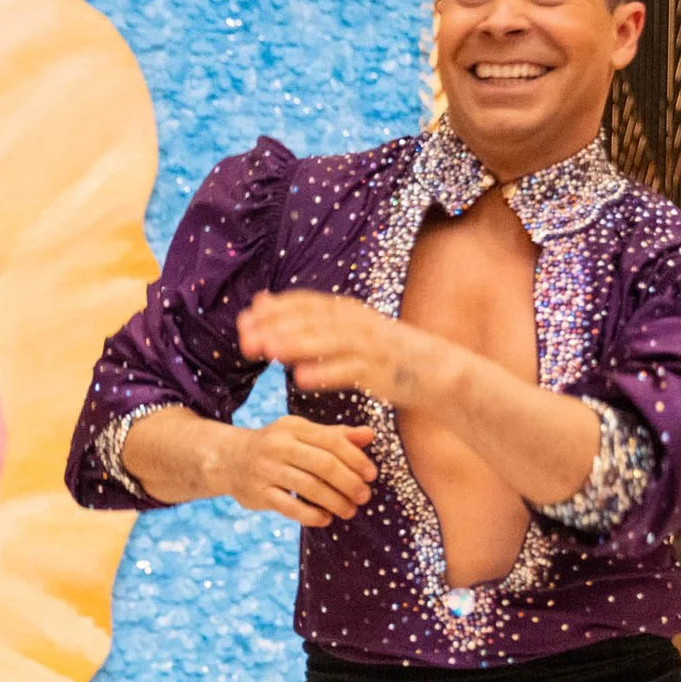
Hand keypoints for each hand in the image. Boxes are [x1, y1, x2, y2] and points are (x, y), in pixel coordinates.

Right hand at [204, 415, 377, 527]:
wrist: (228, 459)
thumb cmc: (276, 446)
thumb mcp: (301, 433)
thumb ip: (335, 435)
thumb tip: (369, 435)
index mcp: (294, 427)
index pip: (331, 441)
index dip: (356, 459)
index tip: (372, 475)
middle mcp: (278, 446)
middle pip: (323, 464)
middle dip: (349, 483)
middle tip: (364, 496)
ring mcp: (266, 470)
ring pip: (309, 487)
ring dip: (335, 502)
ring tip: (350, 510)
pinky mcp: (258, 494)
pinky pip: (290, 507)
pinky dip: (312, 515)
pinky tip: (326, 519)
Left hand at [237, 289, 435, 407]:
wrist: (436, 370)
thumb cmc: (384, 353)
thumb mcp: (345, 329)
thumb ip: (305, 319)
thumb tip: (261, 302)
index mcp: (346, 310)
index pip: (304, 304)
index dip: (274, 310)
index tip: (244, 320)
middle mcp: (357, 322)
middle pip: (311, 321)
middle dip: (277, 328)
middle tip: (246, 339)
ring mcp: (370, 345)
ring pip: (328, 342)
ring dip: (297, 345)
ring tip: (269, 351)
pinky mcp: (380, 371)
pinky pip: (350, 371)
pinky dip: (326, 373)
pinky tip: (302, 380)